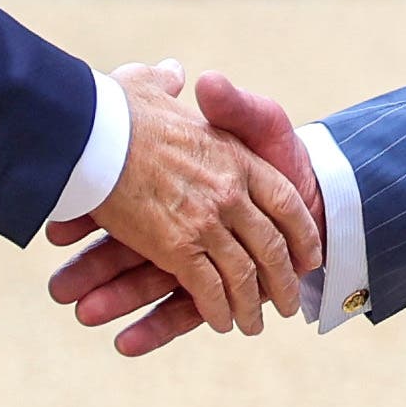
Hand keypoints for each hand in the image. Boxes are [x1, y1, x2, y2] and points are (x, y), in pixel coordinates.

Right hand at [47, 69, 324, 353]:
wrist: (95, 127)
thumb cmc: (124, 107)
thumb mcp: (167, 89)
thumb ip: (185, 92)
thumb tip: (194, 79)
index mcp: (235, 156)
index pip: (285, 200)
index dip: (302, 231)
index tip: (309, 254)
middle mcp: (229, 192)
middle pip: (271, 247)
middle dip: (282, 280)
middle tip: (287, 303)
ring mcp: (204, 222)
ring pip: (243, 276)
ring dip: (249, 306)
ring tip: (253, 326)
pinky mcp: (176, 248)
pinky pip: (207, 289)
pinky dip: (215, 310)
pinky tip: (221, 323)